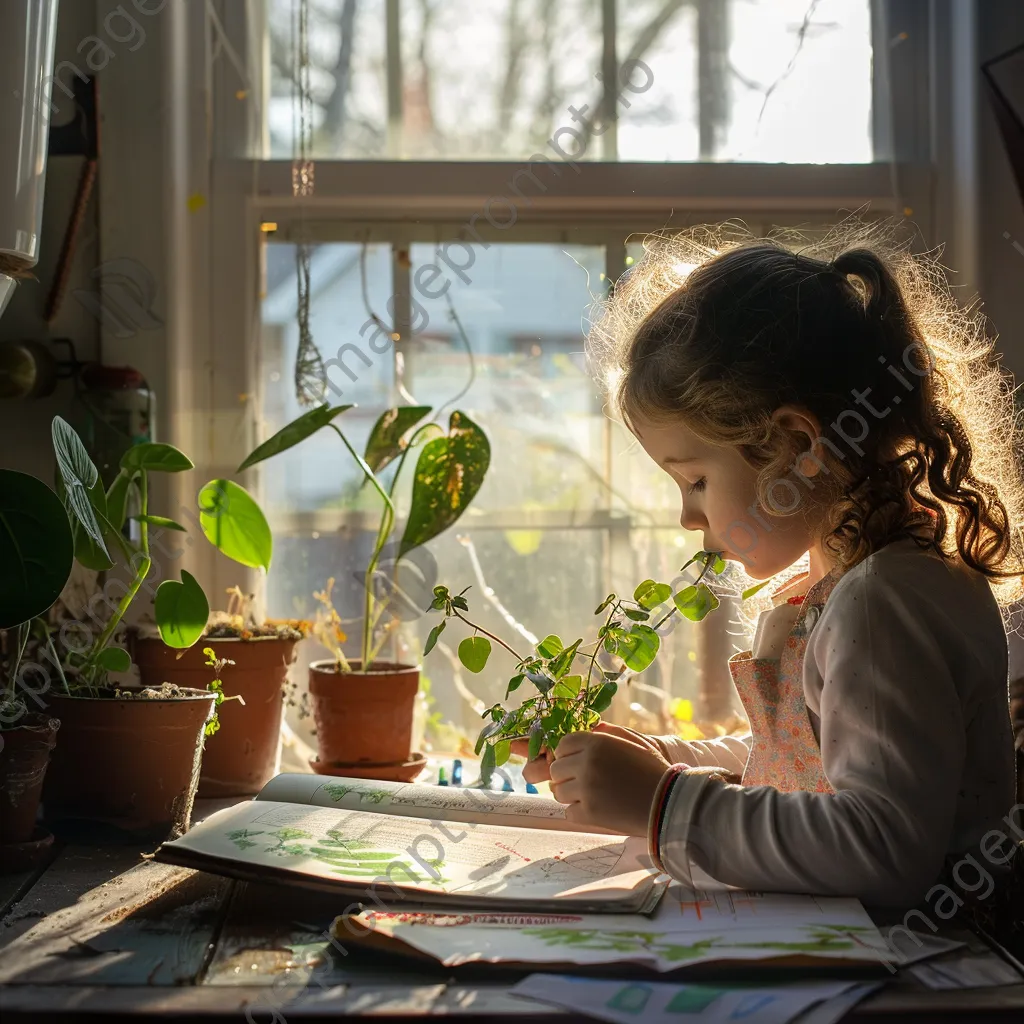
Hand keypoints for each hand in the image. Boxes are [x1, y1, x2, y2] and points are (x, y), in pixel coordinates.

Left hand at [548, 730, 671, 835]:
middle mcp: (587, 763)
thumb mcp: (634, 741)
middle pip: (556, 769)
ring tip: (587, 795)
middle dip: (566, 774)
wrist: (668, 802)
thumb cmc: (653, 770)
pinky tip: (594, 808)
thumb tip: (592, 729)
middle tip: (580, 780)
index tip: (574, 761)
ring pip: (558, 791)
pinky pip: (568, 812)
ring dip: (570, 794)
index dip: (566, 753)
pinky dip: (578, 812)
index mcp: (597, 743)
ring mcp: (586, 789)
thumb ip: (609, 733)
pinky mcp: (589, 813)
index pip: (563, 744)